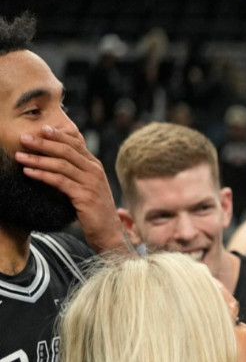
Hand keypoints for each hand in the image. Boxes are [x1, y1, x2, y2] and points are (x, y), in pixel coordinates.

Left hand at [15, 125, 123, 252]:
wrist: (109, 233)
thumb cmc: (94, 211)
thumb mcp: (87, 187)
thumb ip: (76, 171)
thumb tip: (55, 159)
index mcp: (95, 166)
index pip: (76, 144)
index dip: (58, 135)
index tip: (40, 129)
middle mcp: (95, 171)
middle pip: (66, 151)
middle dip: (43, 143)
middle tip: (24, 138)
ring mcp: (91, 184)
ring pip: (61, 165)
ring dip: (37, 159)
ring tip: (19, 156)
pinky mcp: (84, 196)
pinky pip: (59, 181)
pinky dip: (42, 175)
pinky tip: (28, 172)